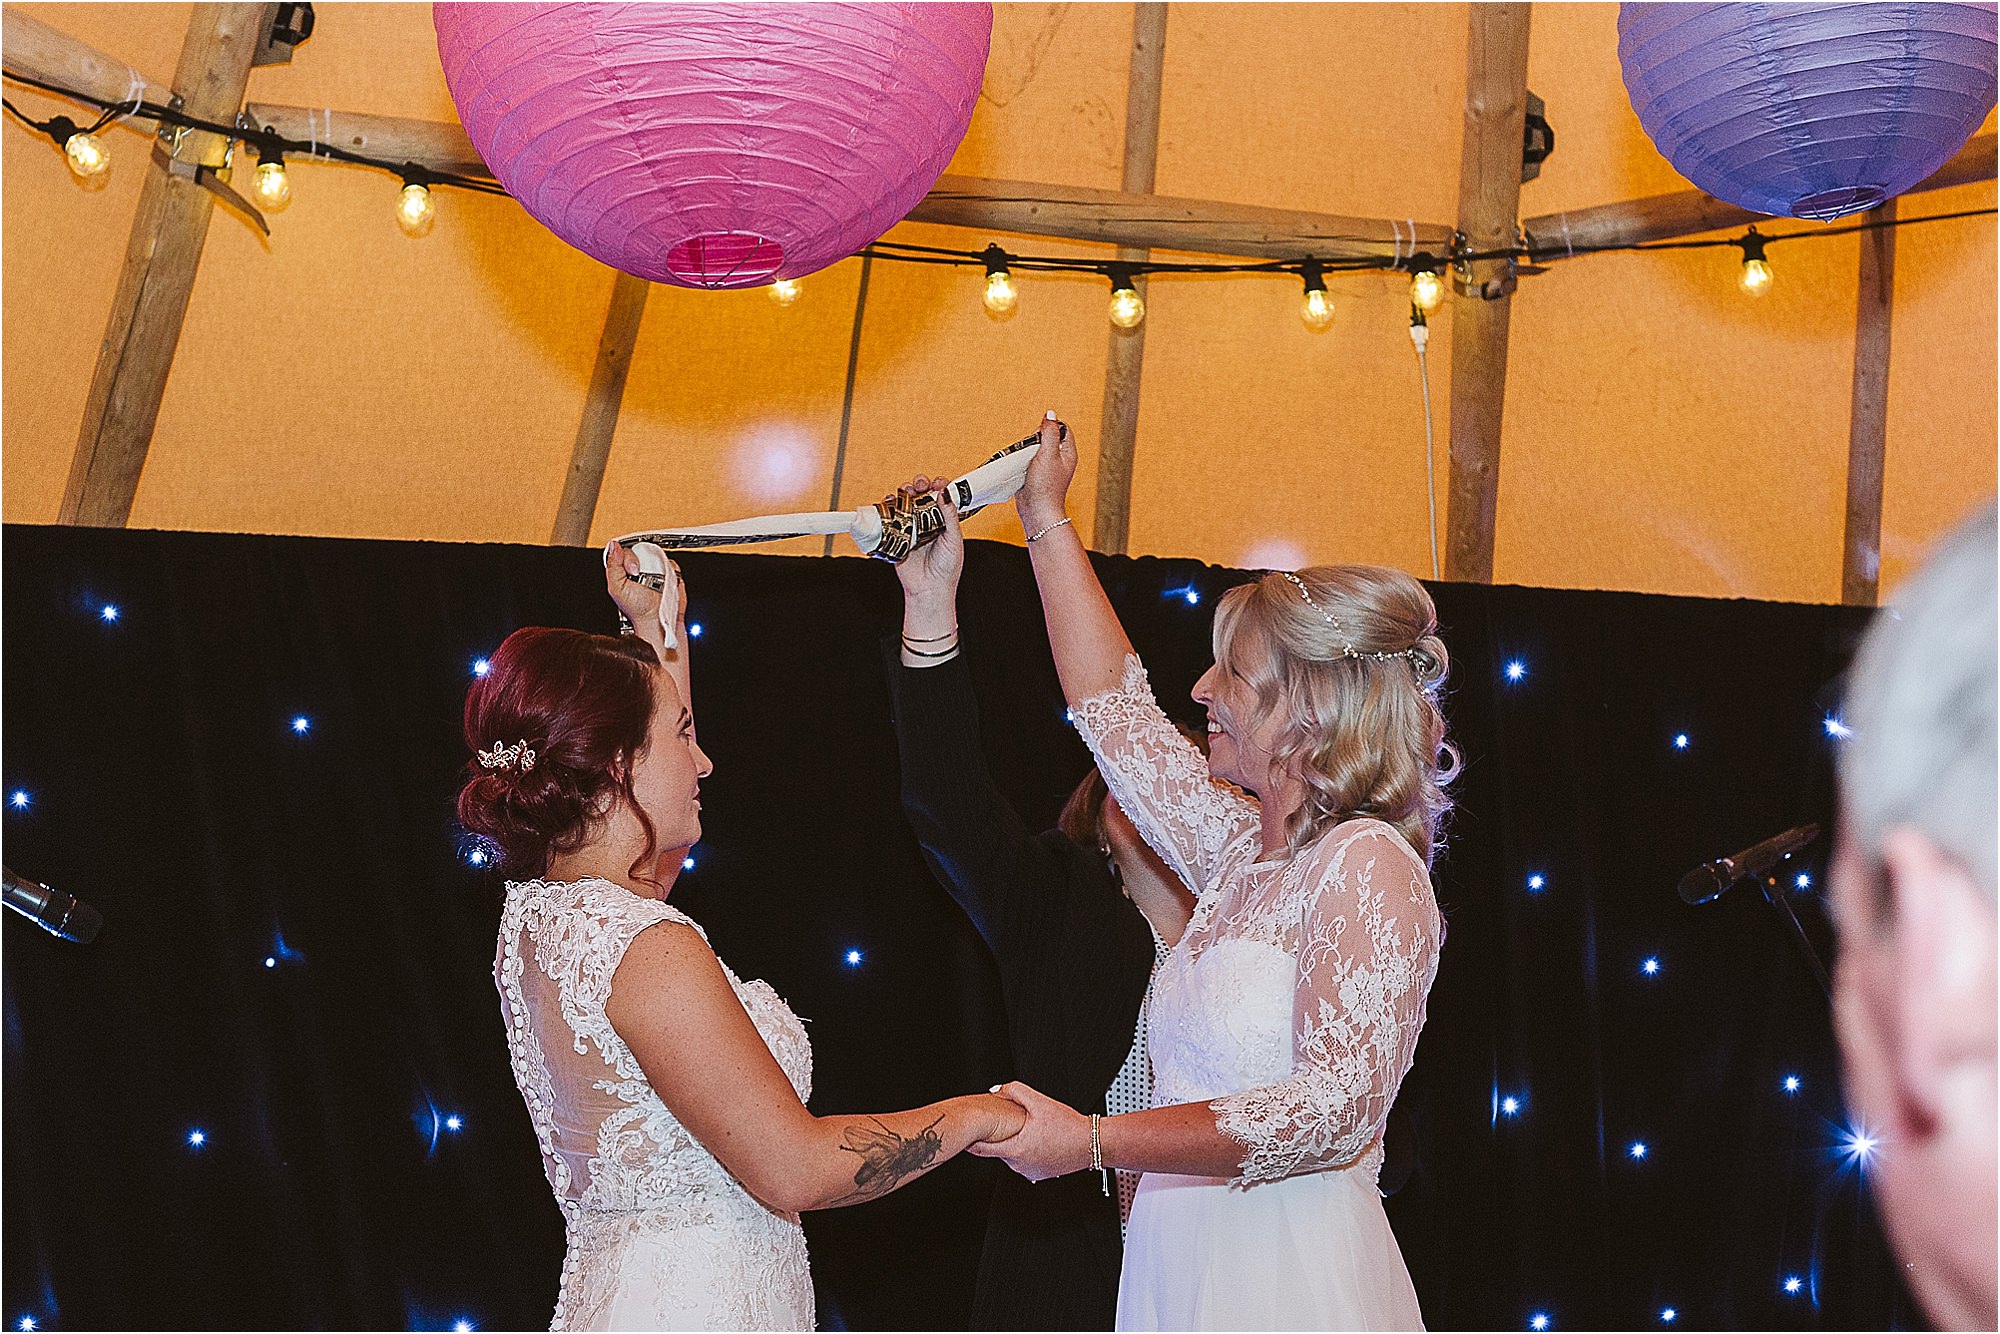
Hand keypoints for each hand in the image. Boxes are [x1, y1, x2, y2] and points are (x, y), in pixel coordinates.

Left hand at [604, 542, 685, 640]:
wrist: (658, 620)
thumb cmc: (638, 609)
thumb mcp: (617, 588)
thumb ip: (613, 566)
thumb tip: (614, 546)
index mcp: (624, 569)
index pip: (624, 550)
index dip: (627, 556)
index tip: (631, 570)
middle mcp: (639, 567)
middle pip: (640, 548)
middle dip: (641, 559)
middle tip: (640, 575)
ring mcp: (655, 569)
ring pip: (656, 553)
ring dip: (656, 564)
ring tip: (654, 581)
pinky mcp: (670, 572)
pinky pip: (671, 562)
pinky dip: (670, 569)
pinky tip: (664, 580)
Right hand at [893, 475, 963, 605]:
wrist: (929, 589)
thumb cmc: (947, 568)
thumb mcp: (954, 539)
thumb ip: (950, 515)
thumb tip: (945, 492)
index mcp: (944, 520)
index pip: (941, 496)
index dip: (939, 486)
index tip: (938, 483)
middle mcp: (927, 521)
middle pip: (920, 495)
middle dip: (919, 484)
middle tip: (920, 484)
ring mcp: (911, 527)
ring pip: (905, 502)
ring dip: (904, 492)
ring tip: (906, 491)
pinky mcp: (896, 535)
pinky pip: (889, 517)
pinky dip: (887, 506)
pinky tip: (890, 502)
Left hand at [965, 1081, 1090, 1182]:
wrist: (1091, 1144)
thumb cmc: (1069, 1126)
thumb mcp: (1040, 1102)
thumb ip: (1015, 1091)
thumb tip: (996, 1090)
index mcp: (1017, 1148)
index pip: (982, 1149)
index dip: (970, 1141)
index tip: (963, 1135)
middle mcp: (1021, 1164)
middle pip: (998, 1151)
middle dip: (997, 1138)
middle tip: (1001, 1125)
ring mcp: (1030, 1172)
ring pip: (1012, 1156)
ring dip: (1014, 1144)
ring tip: (1028, 1131)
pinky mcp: (1040, 1174)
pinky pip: (1025, 1162)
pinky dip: (1026, 1152)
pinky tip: (1038, 1141)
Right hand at [1015, 413, 1076, 536]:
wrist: (1036, 510)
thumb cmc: (1046, 487)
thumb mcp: (1048, 454)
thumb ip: (1049, 433)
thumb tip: (1050, 414)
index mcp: (1068, 453)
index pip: (1062, 428)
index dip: (1050, 426)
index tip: (1040, 434)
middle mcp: (1059, 459)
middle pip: (1047, 437)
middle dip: (1036, 439)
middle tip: (1032, 449)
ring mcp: (1047, 467)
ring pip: (1036, 449)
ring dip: (1027, 450)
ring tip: (1025, 460)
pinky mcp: (1035, 474)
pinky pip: (1028, 460)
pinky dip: (1022, 460)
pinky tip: (1020, 466)